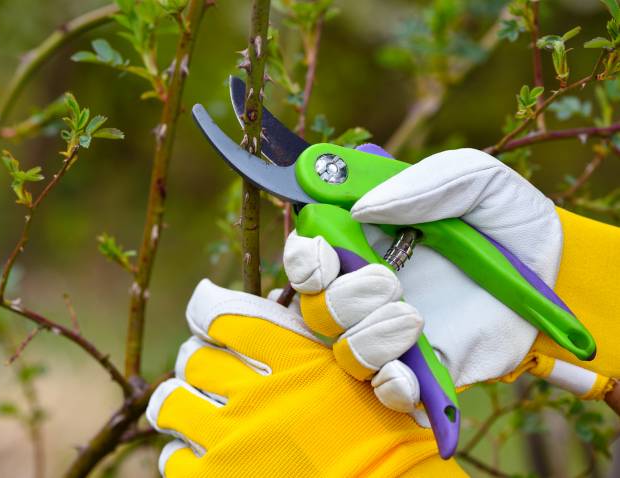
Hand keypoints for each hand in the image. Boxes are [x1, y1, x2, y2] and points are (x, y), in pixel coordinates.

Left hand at [145, 280, 466, 476]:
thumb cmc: (380, 437)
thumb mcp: (361, 373)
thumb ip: (314, 337)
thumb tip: (273, 296)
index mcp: (295, 360)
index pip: (225, 316)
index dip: (209, 312)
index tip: (207, 316)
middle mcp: (258, 396)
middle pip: (195, 357)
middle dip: (199, 360)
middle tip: (209, 370)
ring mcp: (231, 441)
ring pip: (172, 400)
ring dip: (183, 401)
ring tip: (197, 410)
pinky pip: (173, 455)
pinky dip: (186, 451)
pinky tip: (207, 453)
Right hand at [285, 148, 602, 413]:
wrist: (559, 274)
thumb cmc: (509, 220)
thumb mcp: (476, 181)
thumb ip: (422, 185)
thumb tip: (362, 209)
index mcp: (369, 241)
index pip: (308, 254)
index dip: (304, 258)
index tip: (324, 256)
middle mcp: (371, 288)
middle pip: (315, 306)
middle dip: (340, 299)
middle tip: (387, 283)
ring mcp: (395, 332)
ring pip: (343, 351)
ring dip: (366, 340)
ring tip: (413, 319)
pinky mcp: (426, 370)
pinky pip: (385, 392)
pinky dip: (389, 386)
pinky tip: (411, 372)